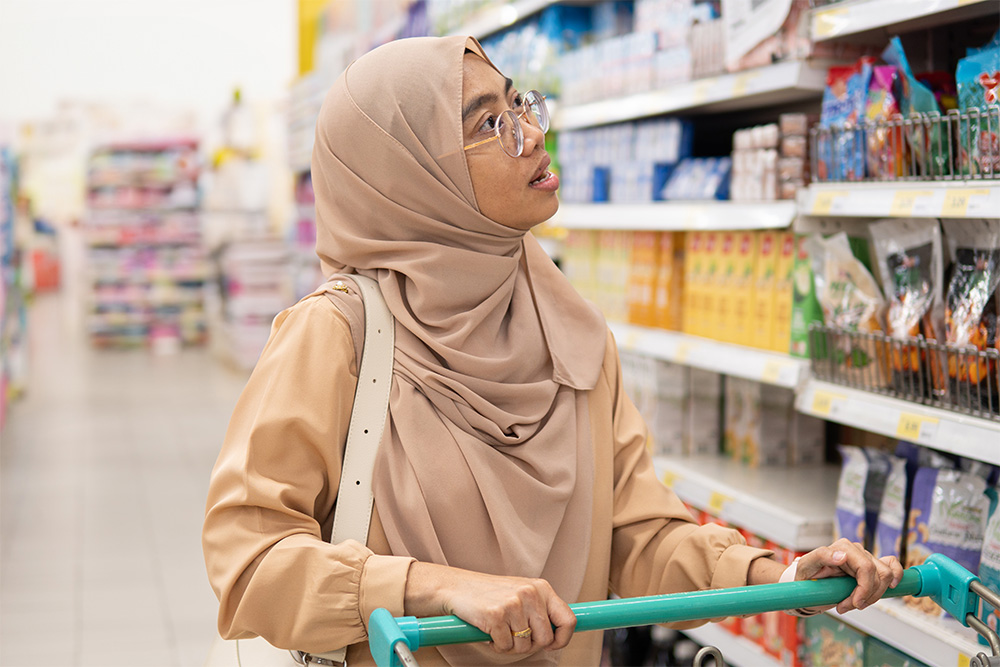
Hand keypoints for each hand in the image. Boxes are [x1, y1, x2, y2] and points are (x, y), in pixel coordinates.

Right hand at [404, 562, 575, 653]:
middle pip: (545, 639)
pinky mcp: (496, 615)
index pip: (568, 620)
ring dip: (510, 646)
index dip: (563, 639)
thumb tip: (559, 635)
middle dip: (530, 645)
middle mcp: (530, 593)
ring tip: (499, 630)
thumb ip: (540, 610)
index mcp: (541, 587)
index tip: (552, 645)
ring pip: (524, 646)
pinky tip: (489, 631)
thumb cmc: (489, 594)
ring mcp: (513, 604)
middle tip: (514, 636)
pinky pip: (505, 647)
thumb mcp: (521, 594)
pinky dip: (496, 645)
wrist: (456, 588)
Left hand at [794, 538, 903, 613]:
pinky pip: (892, 565)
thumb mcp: (808, 565)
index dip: (864, 589)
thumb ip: (822, 556)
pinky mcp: (871, 565)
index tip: (854, 604)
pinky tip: (891, 587)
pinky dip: (896, 575)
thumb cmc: (807, 573)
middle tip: (849, 606)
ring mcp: (865, 557)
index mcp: (842, 547)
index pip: (866, 568)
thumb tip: (843, 556)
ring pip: (886, 576)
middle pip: (879, 574)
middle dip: (867, 595)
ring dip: (874, 595)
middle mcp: (856, 550)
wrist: (808, 581)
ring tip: (855, 603)